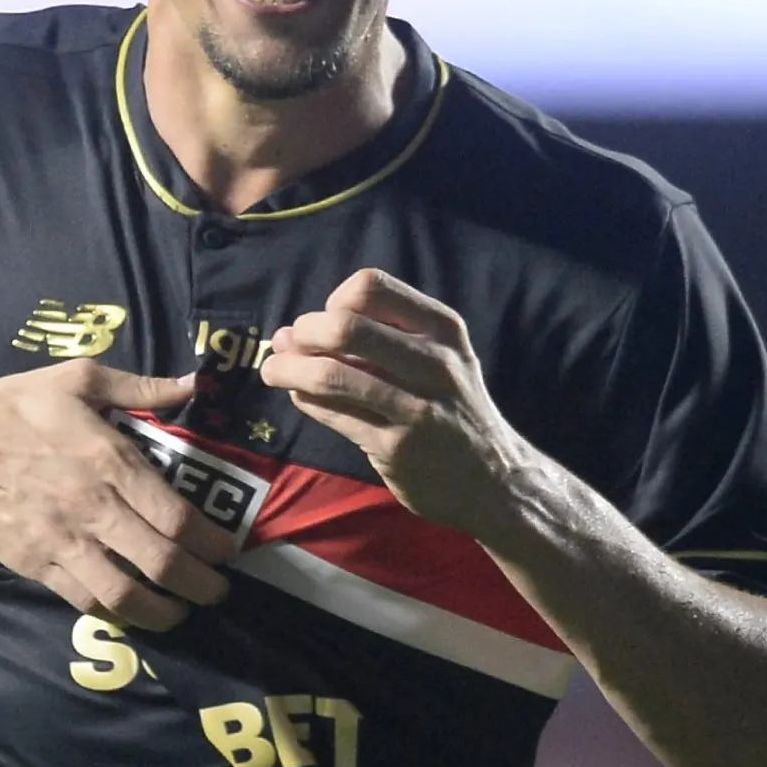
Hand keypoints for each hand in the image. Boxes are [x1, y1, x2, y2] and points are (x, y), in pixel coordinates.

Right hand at [0, 361, 237, 630]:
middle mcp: (96, 509)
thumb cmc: (15, 407)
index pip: (178, 517)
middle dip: (202, 586)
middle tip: (219, 591)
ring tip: (182, 613)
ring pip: (127, 594)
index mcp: (112, 463)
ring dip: (164, 613)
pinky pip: (85, 600)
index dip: (212, 543)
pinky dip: (115, 613)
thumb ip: (140, 387)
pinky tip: (132, 612)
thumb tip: (192, 381)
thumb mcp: (79, 378)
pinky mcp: (38, 565)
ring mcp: (65, 543)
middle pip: (163, 563)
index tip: (228, 552)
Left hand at [260, 269, 528, 536]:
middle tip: (287, 346)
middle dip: (303, 333)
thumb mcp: (436, 362)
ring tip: (272, 370)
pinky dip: (306, 400)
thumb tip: (288, 332)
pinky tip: (300, 397)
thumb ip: (373, 343)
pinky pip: (334, 414)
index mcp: (442, 330)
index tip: (327, 322)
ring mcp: (417, 408)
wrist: (494, 480)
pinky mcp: (397, 448)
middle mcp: (435, 363)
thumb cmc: (452, 410)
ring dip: (288, 369)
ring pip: (331, 374)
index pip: (370, 287)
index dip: (333, 301)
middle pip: (345, 326)